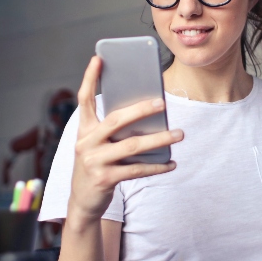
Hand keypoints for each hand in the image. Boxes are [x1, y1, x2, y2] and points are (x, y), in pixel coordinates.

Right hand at [67, 56, 183, 221]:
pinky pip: (137, 170)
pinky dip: (157, 167)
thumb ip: (113, 130)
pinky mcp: (105, 179)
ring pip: (132, 146)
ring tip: (179, 134)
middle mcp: (86, 142)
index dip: (89, 78)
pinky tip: (171, 163)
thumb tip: (148, 114)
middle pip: (116, 120)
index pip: (84, 99)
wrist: (82, 202)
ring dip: (159, 139)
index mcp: (83, 129)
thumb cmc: (96, 165)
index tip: (98, 58)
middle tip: (162, 103)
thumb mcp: (97, 145)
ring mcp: (94, 161)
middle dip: (140, 110)